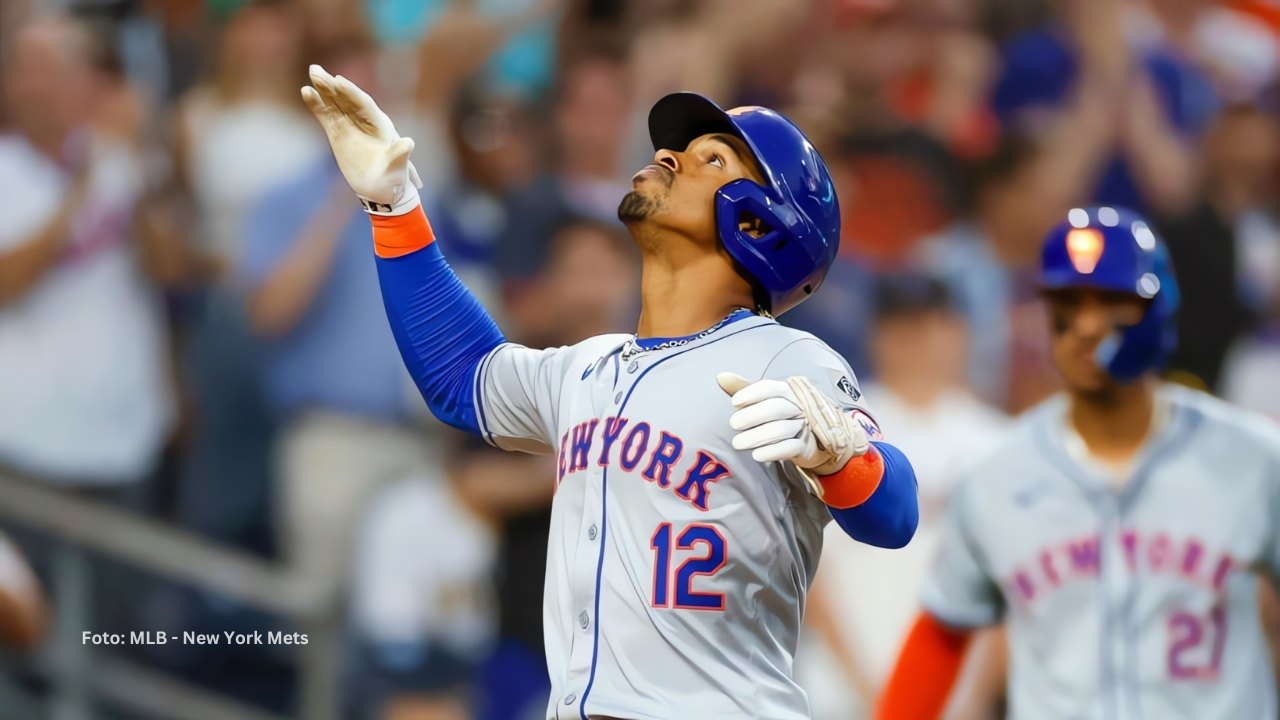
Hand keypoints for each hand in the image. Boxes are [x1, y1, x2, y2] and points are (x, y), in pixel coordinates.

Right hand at [301, 64, 422, 214]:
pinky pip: (326, 115)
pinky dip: (317, 104)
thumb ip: (400, 156)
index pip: (364, 105)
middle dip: (334, 85)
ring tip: (313, 73)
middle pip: (348, 98)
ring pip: (336, 102)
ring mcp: (351, 125)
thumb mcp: (397, 169)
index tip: (339, 81)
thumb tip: (408, 143)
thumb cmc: (392, 180)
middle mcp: (365, 121)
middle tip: (317, 71)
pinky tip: (306, 92)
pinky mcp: (338, 131)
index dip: (352, 93)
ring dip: (324, 88)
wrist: (380, 189)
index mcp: (381, 126)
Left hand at [716, 373, 868, 476]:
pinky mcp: (806, 446)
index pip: (770, 387)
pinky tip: (756, 455)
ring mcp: (804, 426)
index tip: (734, 402)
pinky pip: (790, 448)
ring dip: (756, 437)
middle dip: (752, 416)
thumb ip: (743, 388)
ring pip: (780, 429)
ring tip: (737, 444)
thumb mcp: (763, 399)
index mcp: (788, 390)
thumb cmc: (780, 414)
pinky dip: (772, 452)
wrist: (811, 438)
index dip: (751, 393)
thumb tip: (720, 376)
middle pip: (775, 407)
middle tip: (733, 425)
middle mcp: (798, 406)